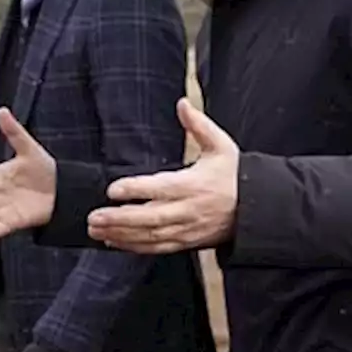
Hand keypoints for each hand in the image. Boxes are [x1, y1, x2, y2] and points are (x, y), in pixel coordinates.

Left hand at [87, 98, 238, 252]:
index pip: (160, 188)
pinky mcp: (186, 242)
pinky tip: (114, 241)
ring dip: (121, 234)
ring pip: (149, 236)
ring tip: (96, 230)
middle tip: (94, 217)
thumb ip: (199, 125)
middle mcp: (187, 209)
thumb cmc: (236, 175)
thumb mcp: (221, 146)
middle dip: (119, 219)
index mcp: (193, 185)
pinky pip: (157, 247)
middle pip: (149, 218)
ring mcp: (186, 229)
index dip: (135, 189)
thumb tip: (182, 103)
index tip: (112, 189)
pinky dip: (134, 247)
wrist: (257, 209)